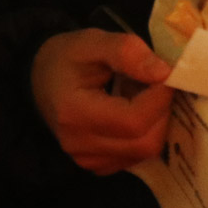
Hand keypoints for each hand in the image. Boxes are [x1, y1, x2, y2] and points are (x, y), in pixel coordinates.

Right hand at [30, 30, 173, 174]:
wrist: (41, 80)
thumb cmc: (66, 57)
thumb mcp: (92, 42)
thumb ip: (126, 52)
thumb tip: (164, 72)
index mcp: (75, 113)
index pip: (133, 120)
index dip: (159, 98)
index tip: (167, 73)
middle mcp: (80, 146)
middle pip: (144, 142)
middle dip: (162, 111)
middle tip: (159, 83)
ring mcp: (88, 160)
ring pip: (144, 151)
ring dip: (156, 122)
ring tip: (145, 94)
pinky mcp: (97, 165)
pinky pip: (135, 156)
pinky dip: (145, 134)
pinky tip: (135, 111)